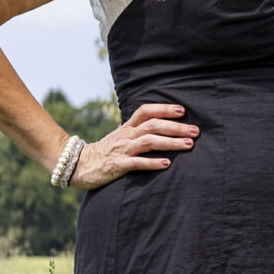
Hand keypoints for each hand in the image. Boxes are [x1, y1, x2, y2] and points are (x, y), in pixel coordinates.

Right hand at [65, 103, 198, 189]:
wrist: (78, 165)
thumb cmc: (105, 152)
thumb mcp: (120, 137)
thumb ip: (137, 131)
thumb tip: (159, 126)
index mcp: (127, 127)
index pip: (146, 111)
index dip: (164, 108)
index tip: (182, 110)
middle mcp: (126, 135)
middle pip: (153, 125)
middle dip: (176, 127)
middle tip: (196, 131)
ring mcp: (122, 150)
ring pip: (149, 142)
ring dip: (171, 143)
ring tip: (189, 145)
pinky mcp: (118, 166)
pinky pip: (137, 163)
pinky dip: (153, 163)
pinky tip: (167, 164)